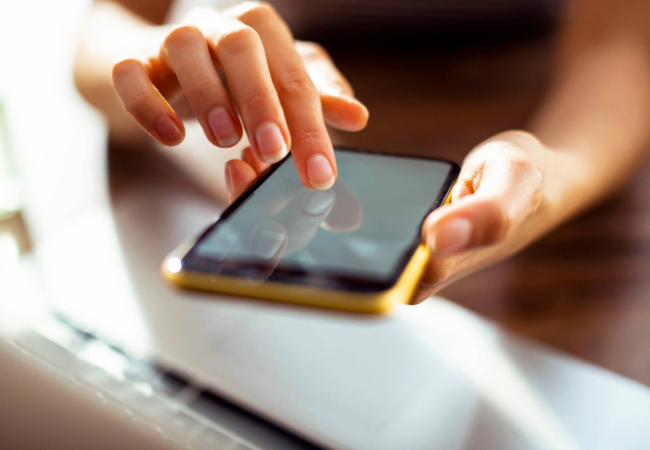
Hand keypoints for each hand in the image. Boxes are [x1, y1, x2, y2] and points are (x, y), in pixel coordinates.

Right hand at [111, 1, 367, 189]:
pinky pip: (130, 75)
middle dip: (263, 100)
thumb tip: (357, 115)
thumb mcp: (278, 87)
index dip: (311, 126)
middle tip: (276, 151)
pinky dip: (148, 104)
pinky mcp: (131, 63)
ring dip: (209, 94)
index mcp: (262, 31)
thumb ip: (314, 99)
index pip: (293, 75)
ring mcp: (171, 41)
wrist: (163, 69)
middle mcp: (218, 26)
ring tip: (227, 140)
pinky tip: (172, 137)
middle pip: (243, 46)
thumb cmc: (233, 80)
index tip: (320, 175)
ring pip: (185, 47)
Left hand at [227, 132, 548, 302]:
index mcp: (424, 274)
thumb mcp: (514, 189)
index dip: (304, 264)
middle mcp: (399, 268)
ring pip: (325, 238)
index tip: (260, 229)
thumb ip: (483, 216)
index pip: (354, 285)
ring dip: (281, 204)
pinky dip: (303, 191)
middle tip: (239, 183)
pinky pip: (336, 215)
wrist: (530, 178)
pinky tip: (278, 165)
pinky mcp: (385, 226)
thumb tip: (434, 239)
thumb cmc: (527, 186)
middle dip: (276, 228)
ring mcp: (390, 247)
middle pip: (328, 263)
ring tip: (245, 166)